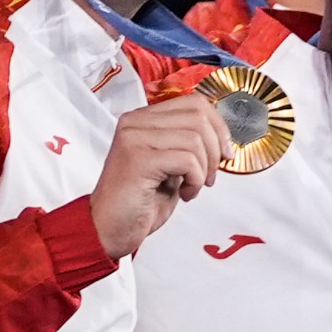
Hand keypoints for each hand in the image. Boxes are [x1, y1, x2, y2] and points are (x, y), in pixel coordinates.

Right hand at [91, 94, 233, 258]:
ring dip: (205, 169)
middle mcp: (134, 123)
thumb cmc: (138, 202)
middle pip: (198, 116)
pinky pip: (187, 160)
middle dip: (215, 149)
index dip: (218, 126)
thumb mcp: (168, 165)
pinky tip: (184, 194)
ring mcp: (134, 139)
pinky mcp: (138, 159)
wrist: (107, 230)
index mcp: (141, 119)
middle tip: (211, 175)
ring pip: (195, 138)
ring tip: (193, 187)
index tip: (224, 151)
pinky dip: (195, 180)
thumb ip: (186, 144)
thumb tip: (221, 137)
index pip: (193, 102)